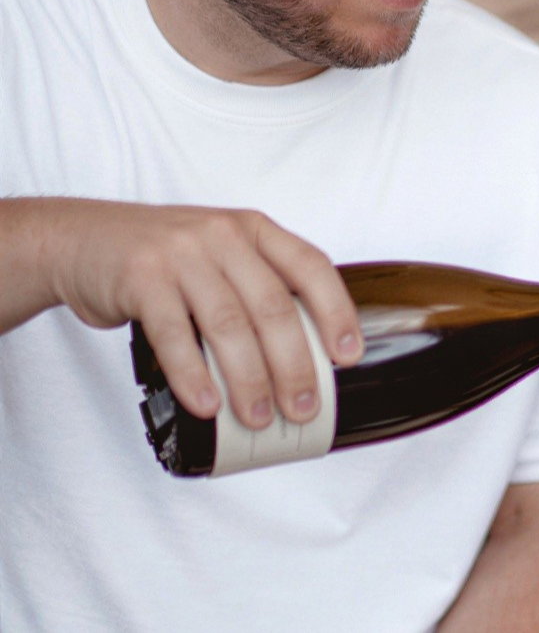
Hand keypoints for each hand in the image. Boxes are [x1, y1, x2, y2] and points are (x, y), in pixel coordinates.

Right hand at [37, 198, 362, 427]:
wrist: (82, 239)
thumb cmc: (164, 258)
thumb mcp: (221, 253)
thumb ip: (257, 286)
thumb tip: (302, 357)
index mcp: (254, 230)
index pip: (311, 267)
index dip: (337, 313)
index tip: (348, 356)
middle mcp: (223, 236)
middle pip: (272, 306)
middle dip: (294, 364)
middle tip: (303, 406)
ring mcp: (180, 255)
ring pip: (228, 325)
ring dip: (248, 379)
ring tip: (259, 416)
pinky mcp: (140, 279)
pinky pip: (173, 335)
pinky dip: (193, 375)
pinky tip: (207, 404)